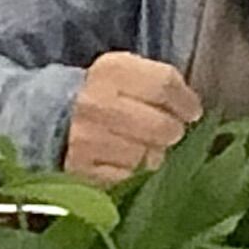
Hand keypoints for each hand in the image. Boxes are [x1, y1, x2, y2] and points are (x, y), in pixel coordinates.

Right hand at [63, 54, 202, 183]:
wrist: (56, 119)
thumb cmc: (106, 95)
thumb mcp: (128, 74)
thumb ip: (160, 83)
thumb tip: (193, 110)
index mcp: (112, 70)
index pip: (165, 84)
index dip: (186, 102)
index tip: (192, 112)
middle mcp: (96, 103)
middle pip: (161, 126)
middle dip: (172, 131)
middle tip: (168, 132)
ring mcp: (87, 139)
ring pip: (147, 156)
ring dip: (152, 154)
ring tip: (142, 144)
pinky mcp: (82, 170)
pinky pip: (128, 178)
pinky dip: (132, 172)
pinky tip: (125, 160)